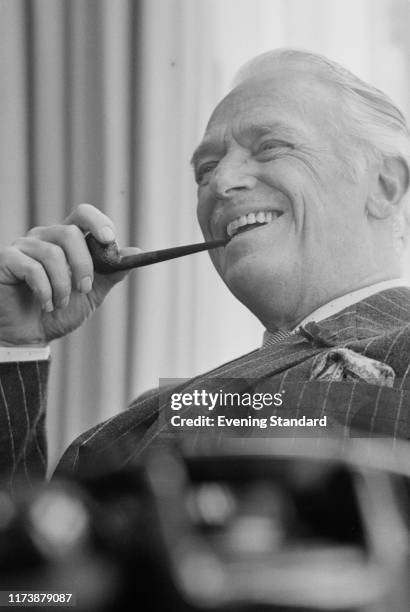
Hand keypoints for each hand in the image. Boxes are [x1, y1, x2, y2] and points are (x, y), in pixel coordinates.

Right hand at [0, 204, 140, 345]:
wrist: (30, 337)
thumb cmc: (58, 312)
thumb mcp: (92, 293)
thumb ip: (111, 272)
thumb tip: (137, 252)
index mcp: (65, 240)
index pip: (83, 214)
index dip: (98, 222)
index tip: (110, 240)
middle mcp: (44, 237)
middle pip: (70, 233)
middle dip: (83, 265)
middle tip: (84, 288)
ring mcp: (23, 246)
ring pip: (52, 253)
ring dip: (63, 285)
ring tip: (60, 304)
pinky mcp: (6, 260)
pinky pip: (32, 267)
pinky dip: (45, 291)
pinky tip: (45, 305)